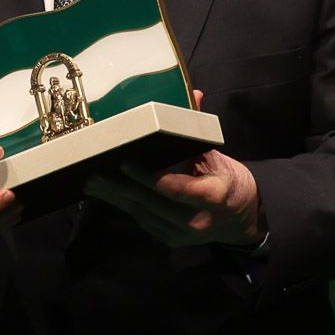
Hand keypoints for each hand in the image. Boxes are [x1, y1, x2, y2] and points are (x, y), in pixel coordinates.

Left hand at [83, 147, 265, 247]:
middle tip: (94, 174)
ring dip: (116, 199)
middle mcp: (196, 219)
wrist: (242, 218)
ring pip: (143, 215)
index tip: (125, 163)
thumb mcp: (219, 157)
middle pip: (151, 203)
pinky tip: (107, 195)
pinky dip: (125, 207)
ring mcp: (182, 234)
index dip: (148, 178)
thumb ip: (199, 130)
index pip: (174, 189)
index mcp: (211, 196)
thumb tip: (192, 95)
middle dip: (120, 189)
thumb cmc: (229, 181)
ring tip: (92, 183)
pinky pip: (143, 222)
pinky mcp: (171, 240)